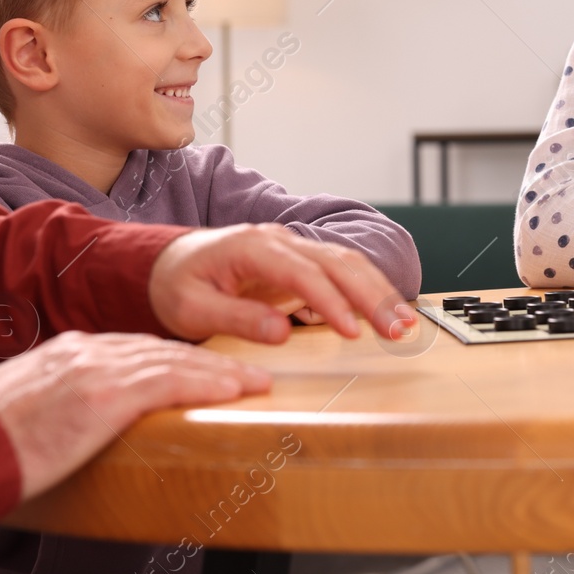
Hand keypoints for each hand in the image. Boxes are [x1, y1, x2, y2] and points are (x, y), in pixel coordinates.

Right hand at [0, 331, 270, 500]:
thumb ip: (52, 406)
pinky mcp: (106, 394)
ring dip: (221, 372)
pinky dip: (211, 382)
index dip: (171, 360)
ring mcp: (97, 368)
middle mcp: (85, 350)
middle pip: (159, 350)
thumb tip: (65, 425)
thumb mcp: (20, 413)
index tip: (198, 368)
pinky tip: (238, 388)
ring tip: (253, 381)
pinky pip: (174, 380)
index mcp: (63, 352)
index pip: (132, 349)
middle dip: (204, 362)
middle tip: (241, 372)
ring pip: (175, 362)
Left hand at [148, 224, 413, 344]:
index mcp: (252, 247)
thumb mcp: (191, 309)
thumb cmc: (177, 285)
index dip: (330, 302)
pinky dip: (370, 290)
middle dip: (373, 295)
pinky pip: (343, 271)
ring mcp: (294, 247)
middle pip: (338, 261)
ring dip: (379, 292)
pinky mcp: (303, 262)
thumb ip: (235, 318)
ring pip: (349, 262)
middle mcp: (279, 240)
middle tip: (398, 329)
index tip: (351, 332)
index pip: (303, 273)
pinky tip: (388, 311)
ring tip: (404, 323)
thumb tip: (281, 332)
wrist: (170, 264)